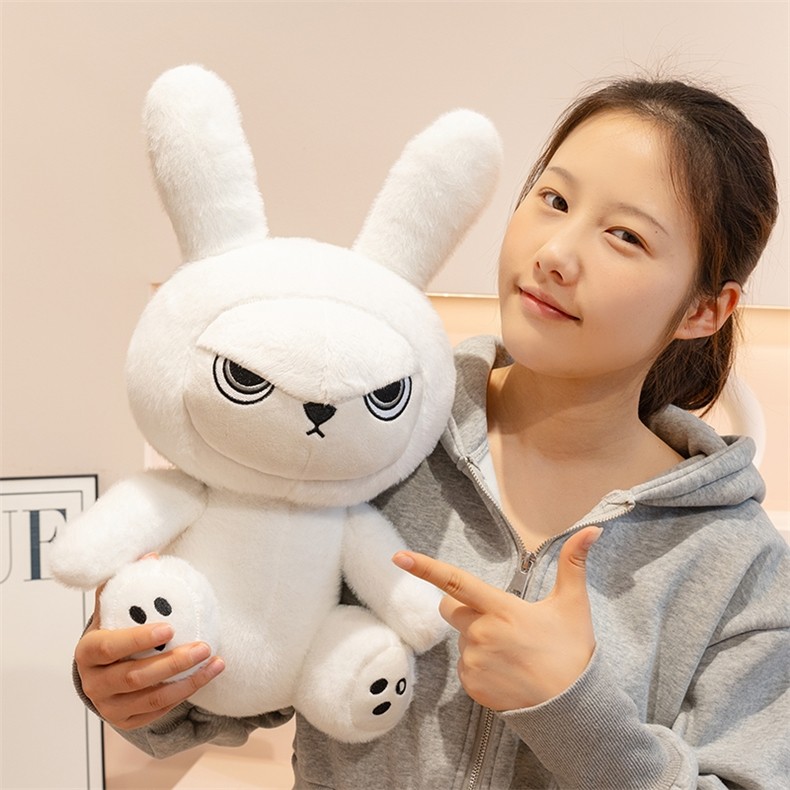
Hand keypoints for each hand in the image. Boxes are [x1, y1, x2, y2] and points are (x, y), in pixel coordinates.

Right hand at [75, 585, 224, 729]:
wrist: (101, 672)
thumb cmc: (112, 633)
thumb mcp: (112, 609)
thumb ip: (127, 584)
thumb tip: (151, 555)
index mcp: (87, 653)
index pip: (108, 647)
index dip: (138, 639)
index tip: (170, 627)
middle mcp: (94, 684)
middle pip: (135, 677)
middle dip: (173, 662)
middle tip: (204, 646)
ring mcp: (109, 707)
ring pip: (152, 698)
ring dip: (188, 680)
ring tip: (214, 661)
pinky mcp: (127, 721)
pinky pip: (160, 711)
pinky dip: (185, 693)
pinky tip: (207, 674)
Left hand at [392, 526, 601, 710]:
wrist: (573, 710)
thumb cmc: (572, 653)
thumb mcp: (573, 605)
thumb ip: (574, 564)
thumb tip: (591, 529)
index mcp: (501, 609)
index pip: (456, 582)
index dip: (425, 568)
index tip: (399, 557)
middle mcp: (481, 634)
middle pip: (450, 607)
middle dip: (464, 606)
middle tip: (499, 620)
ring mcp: (474, 661)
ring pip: (462, 638)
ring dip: (478, 639)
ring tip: (512, 653)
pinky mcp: (471, 685)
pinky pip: (466, 666)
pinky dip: (481, 666)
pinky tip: (506, 672)